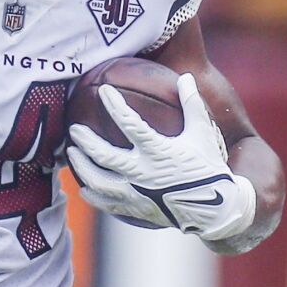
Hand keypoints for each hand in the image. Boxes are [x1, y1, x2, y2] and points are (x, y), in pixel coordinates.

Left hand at [66, 73, 256, 246]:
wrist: (215, 209)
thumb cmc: (208, 167)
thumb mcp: (202, 133)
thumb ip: (192, 104)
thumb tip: (186, 77)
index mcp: (158, 151)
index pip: (130, 123)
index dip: (115, 105)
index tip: (104, 91)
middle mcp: (143, 173)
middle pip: (104, 156)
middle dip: (86, 141)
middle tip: (74, 130)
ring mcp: (137, 193)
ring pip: (99, 181)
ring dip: (82, 167)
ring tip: (71, 154)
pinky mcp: (136, 208)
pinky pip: (108, 203)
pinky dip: (93, 195)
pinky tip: (84, 189)